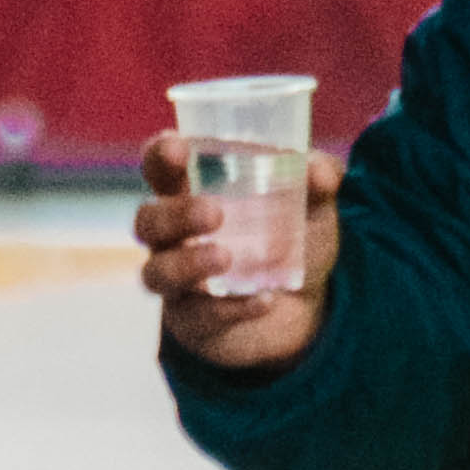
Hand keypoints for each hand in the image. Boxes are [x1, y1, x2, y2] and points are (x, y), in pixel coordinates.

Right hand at [131, 132, 338, 370]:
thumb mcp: (312, 208)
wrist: (300, 308)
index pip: (159, 168)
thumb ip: (319, 183)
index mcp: (191, 193)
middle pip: (148, 221)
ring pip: (157, 273)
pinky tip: (263, 300)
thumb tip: (321, 171)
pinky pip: (197, 317)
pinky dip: (230, 310)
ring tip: (225, 257)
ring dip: (188, 264)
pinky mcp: (192, 322)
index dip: (159, 155)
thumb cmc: (289, 239)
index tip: (177, 146)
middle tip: (215, 212)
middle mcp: (173, 236)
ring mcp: (177, 282)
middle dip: (174, 214)